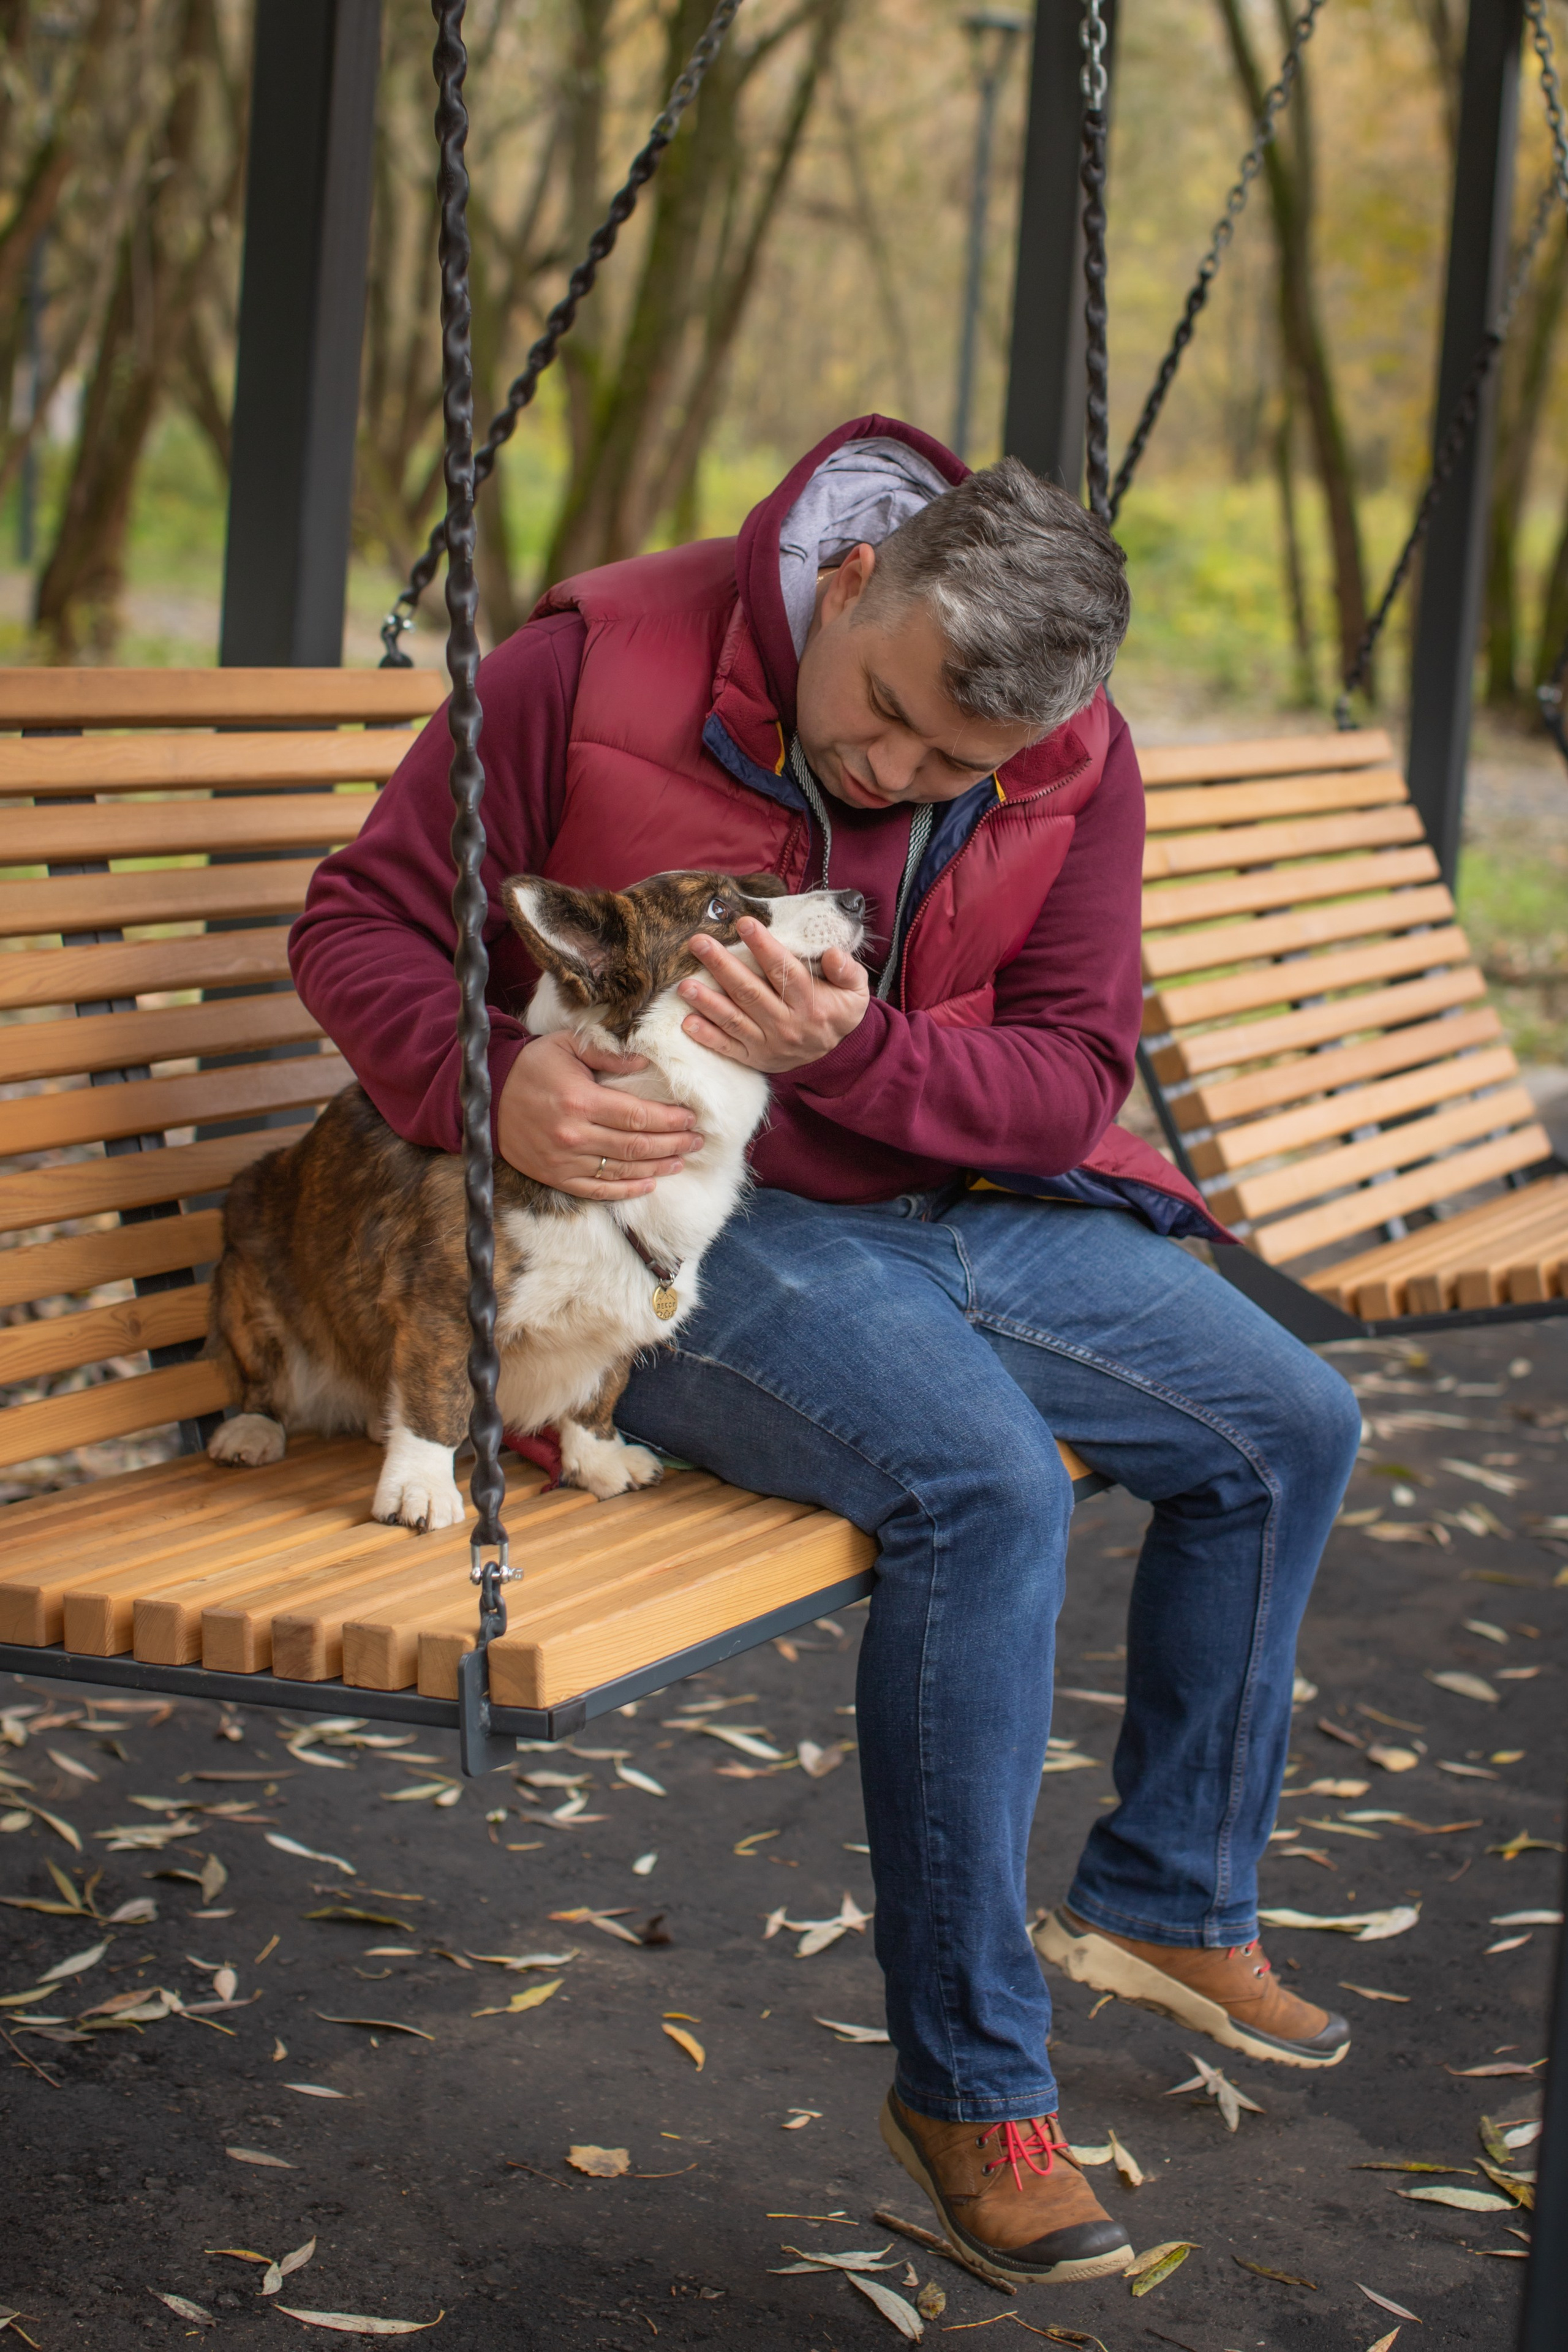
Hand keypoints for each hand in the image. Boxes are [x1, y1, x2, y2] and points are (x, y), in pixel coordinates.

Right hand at [498, 1031, 702, 1196]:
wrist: (488, 1096)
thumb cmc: (532, 1067)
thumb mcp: (567, 1046)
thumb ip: (607, 1053)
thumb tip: (644, 1063)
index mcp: (581, 1101)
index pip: (638, 1116)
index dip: (669, 1120)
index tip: (690, 1118)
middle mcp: (575, 1135)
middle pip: (637, 1146)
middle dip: (673, 1144)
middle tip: (697, 1141)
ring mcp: (565, 1162)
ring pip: (623, 1171)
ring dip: (657, 1167)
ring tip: (681, 1160)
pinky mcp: (556, 1177)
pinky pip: (598, 1190)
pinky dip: (627, 1190)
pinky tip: (649, 1184)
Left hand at [679, 918, 868, 1072]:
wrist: (835, 1057)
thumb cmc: (839, 1013)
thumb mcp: (855, 992)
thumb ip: (847, 971)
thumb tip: (833, 953)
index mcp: (810, 1003)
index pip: (784, 970)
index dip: (763, 947)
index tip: (744, 923)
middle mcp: (786, 1023)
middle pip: (750, 991)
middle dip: (722, 966)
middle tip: (699, 942)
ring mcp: (767, 1043)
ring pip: (734, 1019)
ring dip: (707, 1002)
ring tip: (684, 984)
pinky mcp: (753, 1058)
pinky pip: (728, 1048)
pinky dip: (707, 1037)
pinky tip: (687, 1022)